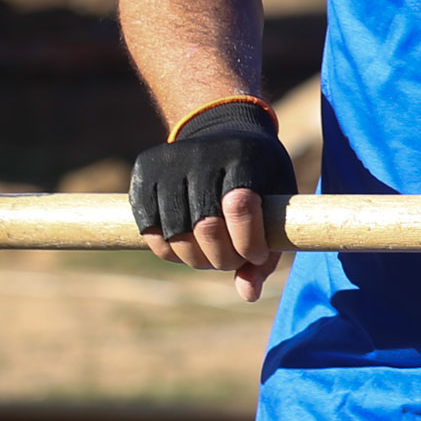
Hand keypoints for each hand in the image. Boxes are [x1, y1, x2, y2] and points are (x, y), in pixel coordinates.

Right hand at [129, 100, 294, 302]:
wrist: (221, 127)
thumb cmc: (259, 173)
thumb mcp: (276, 201)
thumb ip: (268, 250)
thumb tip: (247, 294)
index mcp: (244, 156)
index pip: (241, 208)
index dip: (249, 244)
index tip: (256, 255)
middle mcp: (203, 155)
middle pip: (205, 227)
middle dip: (222, 257)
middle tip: (233, 260)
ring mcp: (169, 162)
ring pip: (173, 233)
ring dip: (194, 258)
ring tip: (210, 256)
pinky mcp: (143, 171)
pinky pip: (147, 227)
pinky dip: (166, 248)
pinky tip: (184, 248)